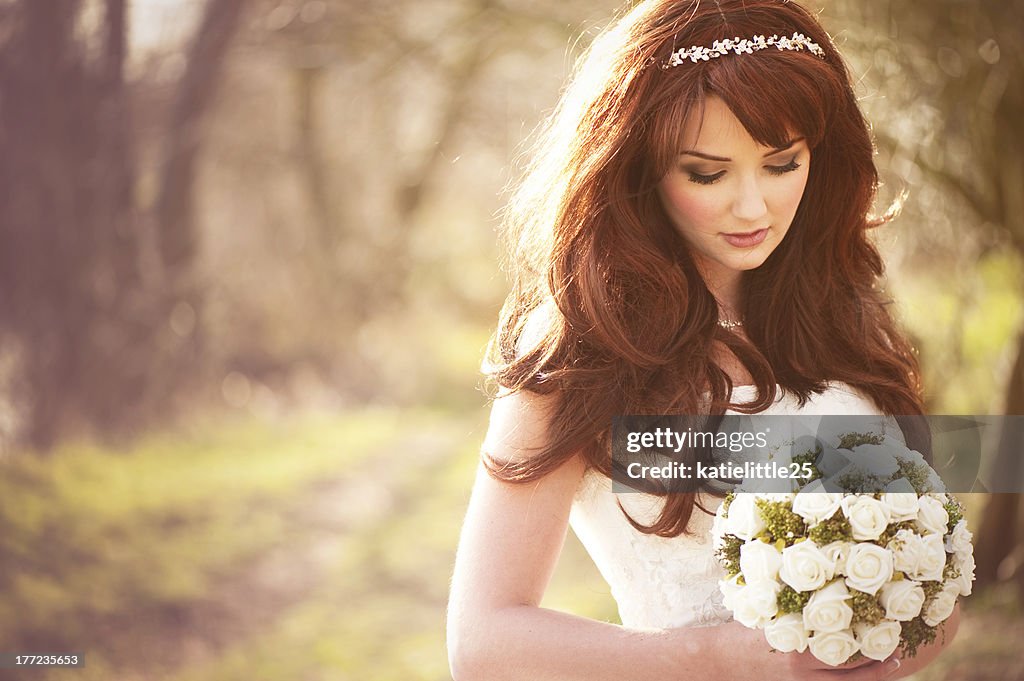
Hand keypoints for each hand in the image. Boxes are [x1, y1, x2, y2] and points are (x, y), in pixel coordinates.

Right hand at [715, 621, 901, 680]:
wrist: (719, 662)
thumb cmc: (740, 630)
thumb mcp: (766, 612)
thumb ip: (793, 606)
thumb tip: (823, 583)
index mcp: (795, 647)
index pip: (841, 645)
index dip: (868, 638)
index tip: (888, 624)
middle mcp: (801, 672)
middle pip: (850, 672)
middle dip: (877, 663)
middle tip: (898, 649)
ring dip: (870, 677)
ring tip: (891, 664)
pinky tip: (862, 674)